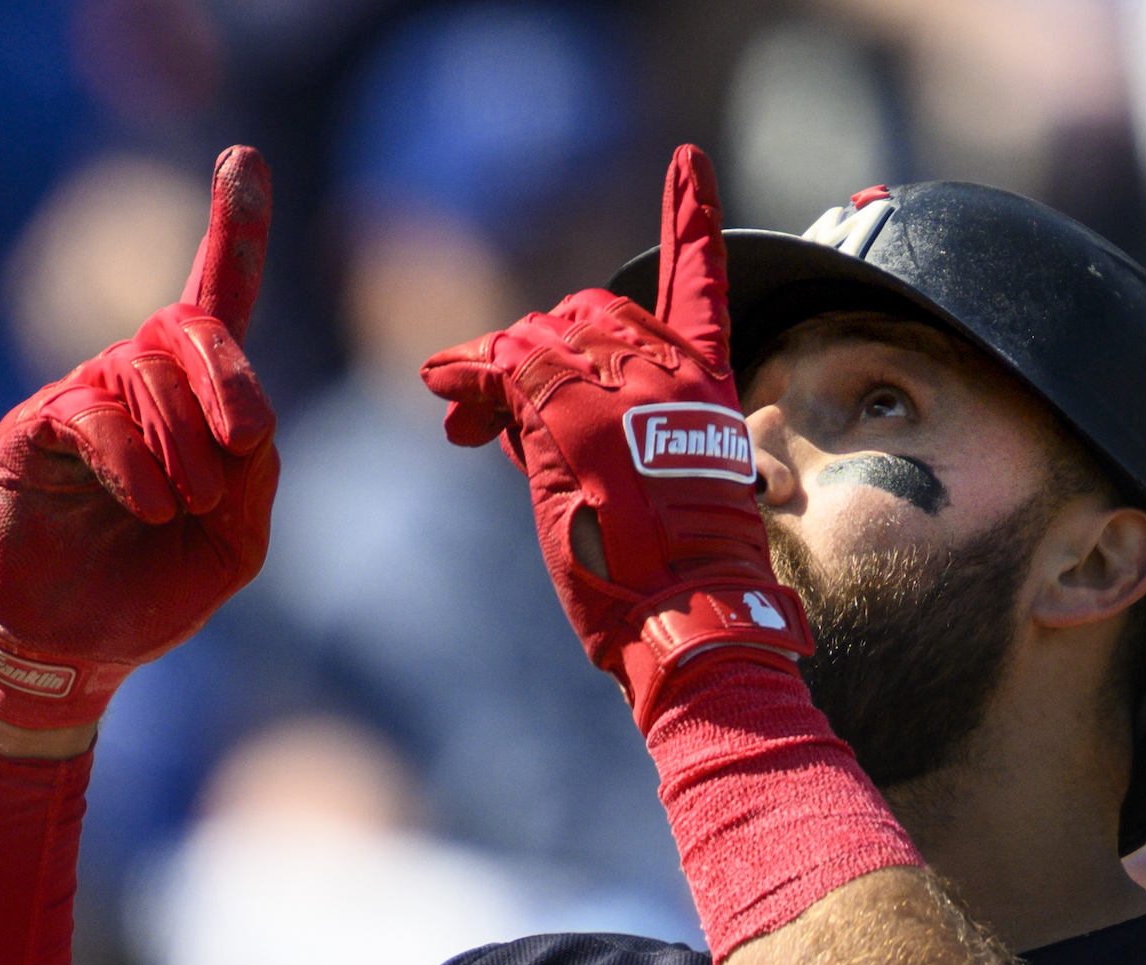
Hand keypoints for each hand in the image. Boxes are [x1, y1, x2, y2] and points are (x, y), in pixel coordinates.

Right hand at [0, 145, 280, 730]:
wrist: (73, 651)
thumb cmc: (151, 592)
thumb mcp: (236, 543)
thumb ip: (256, 481)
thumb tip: (247, 429)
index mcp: (189, 405)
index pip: (214, 302)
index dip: (231, 229)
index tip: (241, 156)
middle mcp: (129, 385)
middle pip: (187, 324)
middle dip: (230, 377)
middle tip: (246, 444)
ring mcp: (76, 403)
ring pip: (142, 369)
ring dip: (184, 442)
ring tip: (185, 507)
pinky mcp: (29, 434)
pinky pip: (90, 413)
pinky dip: (134, 459)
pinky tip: (151, 504)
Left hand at [420, 144, 809, 728]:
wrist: (690, 621)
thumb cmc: (672, 583)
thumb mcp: (638, 490)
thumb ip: (587, 432)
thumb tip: (509, 415)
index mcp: (708, 387)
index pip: (701, 286)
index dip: (693, 222)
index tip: (689, 163)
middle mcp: (673, 369)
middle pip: (586, 314)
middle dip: (532, 352)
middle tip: (487, 418)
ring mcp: (626, 383)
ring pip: (538, 338)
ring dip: (493, 372)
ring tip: (464, 420)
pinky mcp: (573, 412)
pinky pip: (511, 358)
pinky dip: (466, 372)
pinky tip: (438, 376)